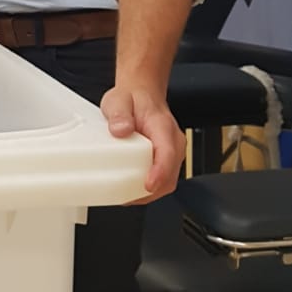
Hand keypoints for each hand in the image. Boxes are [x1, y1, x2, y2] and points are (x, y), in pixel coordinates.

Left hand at [99, 85, 184, 201]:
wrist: (141, 94)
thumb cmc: (132, 98)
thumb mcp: (119, 100)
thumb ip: (119, 114)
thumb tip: (121, 129)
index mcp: (163, 127)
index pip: (167, 154)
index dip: (159, 173)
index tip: (148, 185)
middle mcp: (172, 142)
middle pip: (170, 175)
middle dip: (151, 191)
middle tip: (127, 197)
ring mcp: (171, 152)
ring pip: (167, 181)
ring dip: (149, 193)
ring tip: (126, 196)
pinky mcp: (165, 159)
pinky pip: (162, 179)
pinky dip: (148, 189)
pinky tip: (131, 189)